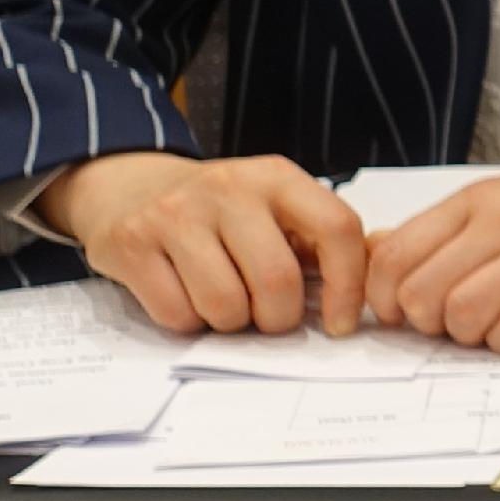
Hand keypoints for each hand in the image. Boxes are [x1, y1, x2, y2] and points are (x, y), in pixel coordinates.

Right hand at [44, 152, 365, 337]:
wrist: (129, 187)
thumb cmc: (216, 210)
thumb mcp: (273, 206)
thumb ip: (319, 241)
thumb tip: (370, 287)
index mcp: (277, 177)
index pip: (337, 228)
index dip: (347, 285)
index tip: (339, 323)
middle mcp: (229, 188)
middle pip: (277, 281)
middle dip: (277, 318)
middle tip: (265, 315)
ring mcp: (176, 213)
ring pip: (225, 305)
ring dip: (229, 322)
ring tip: (222, 298)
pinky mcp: (133, 243)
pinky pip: (177, 314)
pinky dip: (187, 321)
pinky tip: (184, 294)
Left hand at [361, 155, 499, 354]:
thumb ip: (443, 229)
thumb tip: (375, 251)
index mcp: (478, 200)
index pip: (394, 254)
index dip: (386, 298)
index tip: (405, 313)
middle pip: (422, 293)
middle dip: (428, 324)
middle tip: (455, 323)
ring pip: (464, 315)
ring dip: (470, 337)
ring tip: (493, 326)